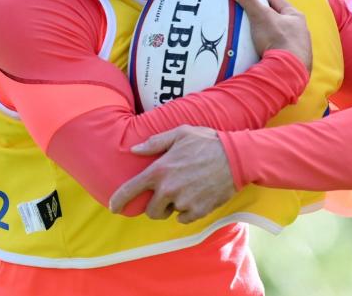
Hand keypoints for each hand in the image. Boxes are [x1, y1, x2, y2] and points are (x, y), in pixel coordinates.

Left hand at [109, 126, 235, 222]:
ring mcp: (183, 202)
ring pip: (169, 214)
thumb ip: (155, 142)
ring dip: (173, 207)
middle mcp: (168, 189)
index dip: (118, 201)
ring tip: (187, 191)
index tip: (114, 207)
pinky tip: (197, 196)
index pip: (129, 190)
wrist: (237, 157)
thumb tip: (134, 149)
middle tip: (168, 194)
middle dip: (156, 205)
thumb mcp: (181, 133)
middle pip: (151, 210)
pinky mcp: (198, 211)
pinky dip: (187, 212)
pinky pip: (184, 218)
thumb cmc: (208, 142)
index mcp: (160, 170)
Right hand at [227, 0, 311, 71]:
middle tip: (248, 13)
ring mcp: (298, 49)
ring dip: (267, 35)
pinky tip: (259, 53)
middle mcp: (300, 32)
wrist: (288, 73)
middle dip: (265, 15)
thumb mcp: (261, 16)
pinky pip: (278, 52)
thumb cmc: (278, 39)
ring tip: (251, 34)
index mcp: (295, 17)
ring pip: (280, 37)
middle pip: (278, 19)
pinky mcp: (293, 64)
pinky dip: (268, 50)